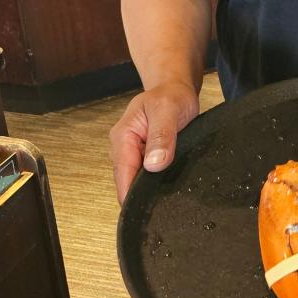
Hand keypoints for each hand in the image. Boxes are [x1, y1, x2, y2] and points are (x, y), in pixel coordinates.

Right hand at [109, 81, 200, 204]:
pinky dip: (157, 180)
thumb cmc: (170, 95)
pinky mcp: (144, 157)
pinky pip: (147, 175)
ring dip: (151, 186)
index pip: (123, 174)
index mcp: (123, 136)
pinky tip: (169, 182)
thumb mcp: (168, 110)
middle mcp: (123, 147)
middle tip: (164, 201)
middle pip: (128, 181)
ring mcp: (133, 153)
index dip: (132, 194)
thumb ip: (161, 136)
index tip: (146, 208)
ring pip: (138, 179)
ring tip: (169, 191)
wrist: (175, 89)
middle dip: (143, 193)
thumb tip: (154, 164)